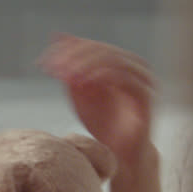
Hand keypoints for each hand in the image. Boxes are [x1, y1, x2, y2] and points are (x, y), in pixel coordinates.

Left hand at [37, 34, 155, 169]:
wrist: (119, 155)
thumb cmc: (101, 123)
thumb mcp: (80, 92)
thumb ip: (71, 66)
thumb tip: (57, 35)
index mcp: (121, 63)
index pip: (94, 47)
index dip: (69, 50)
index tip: (45, 59)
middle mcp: (136, 68)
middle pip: (104, 51)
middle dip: (75, 56)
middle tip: (53, 65)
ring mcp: (144, 80)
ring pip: (116, 60)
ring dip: (87, 64)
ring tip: (66, 73)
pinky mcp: (147, 96)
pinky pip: (126, 79)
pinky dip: (103, 76)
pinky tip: (83, 82)